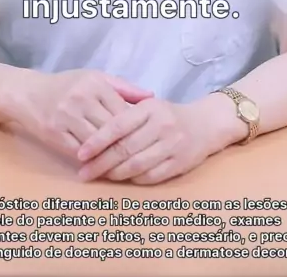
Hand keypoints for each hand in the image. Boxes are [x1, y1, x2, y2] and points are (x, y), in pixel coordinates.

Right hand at [0, 68, 152, 160]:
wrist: (28, 93)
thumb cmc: (67, 85)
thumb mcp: (95, 78)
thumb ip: (124, 87)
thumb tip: (152, 97)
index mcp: (95, 83)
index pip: (122, 111)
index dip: (135, 128)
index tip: (146, 139)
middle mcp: (81, 98)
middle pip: (111, 129)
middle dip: (125, 145)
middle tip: (141, 158)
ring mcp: (66, 116)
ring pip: (96, 143)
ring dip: (109, 157)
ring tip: (124, 166)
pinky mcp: (54, 133)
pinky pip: (78, 152)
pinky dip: (91, 161)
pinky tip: (100, 166)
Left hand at [76, 97, 211, 183]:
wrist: (205, 124)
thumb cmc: (167, 115)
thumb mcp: (147, 106)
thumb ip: (123, 115)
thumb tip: (90, 131)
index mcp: (150, 108)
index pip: (118, 125)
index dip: (97, 141)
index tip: (81, 153)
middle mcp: (162, 125)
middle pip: (125, 148)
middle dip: (101, 163)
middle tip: (84, 172)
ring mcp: (172, 145)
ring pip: (137, 165)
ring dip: (115, 174)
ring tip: (101, 176)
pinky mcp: (180, 163)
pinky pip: (151, 176)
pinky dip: (134, 180)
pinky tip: (124, 179)